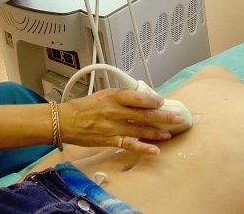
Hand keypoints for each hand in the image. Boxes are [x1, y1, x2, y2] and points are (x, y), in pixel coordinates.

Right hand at [58, 89, 182, 154]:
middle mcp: (115, 111)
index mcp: (113, 96)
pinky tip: (154, 149)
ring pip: (140, 129)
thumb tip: (140, 99)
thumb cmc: (83, 107)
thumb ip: (121, 97)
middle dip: (164, 116)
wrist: (65, 121)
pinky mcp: (110, 140)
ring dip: (157, 131)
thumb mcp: (102, 94)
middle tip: (178, 117)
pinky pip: (129, 144)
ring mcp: (113, 127)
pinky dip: (143, 148)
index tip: (163, 102)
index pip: (138, 97)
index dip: (152, 100)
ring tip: (170, 132)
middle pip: (144, 114)